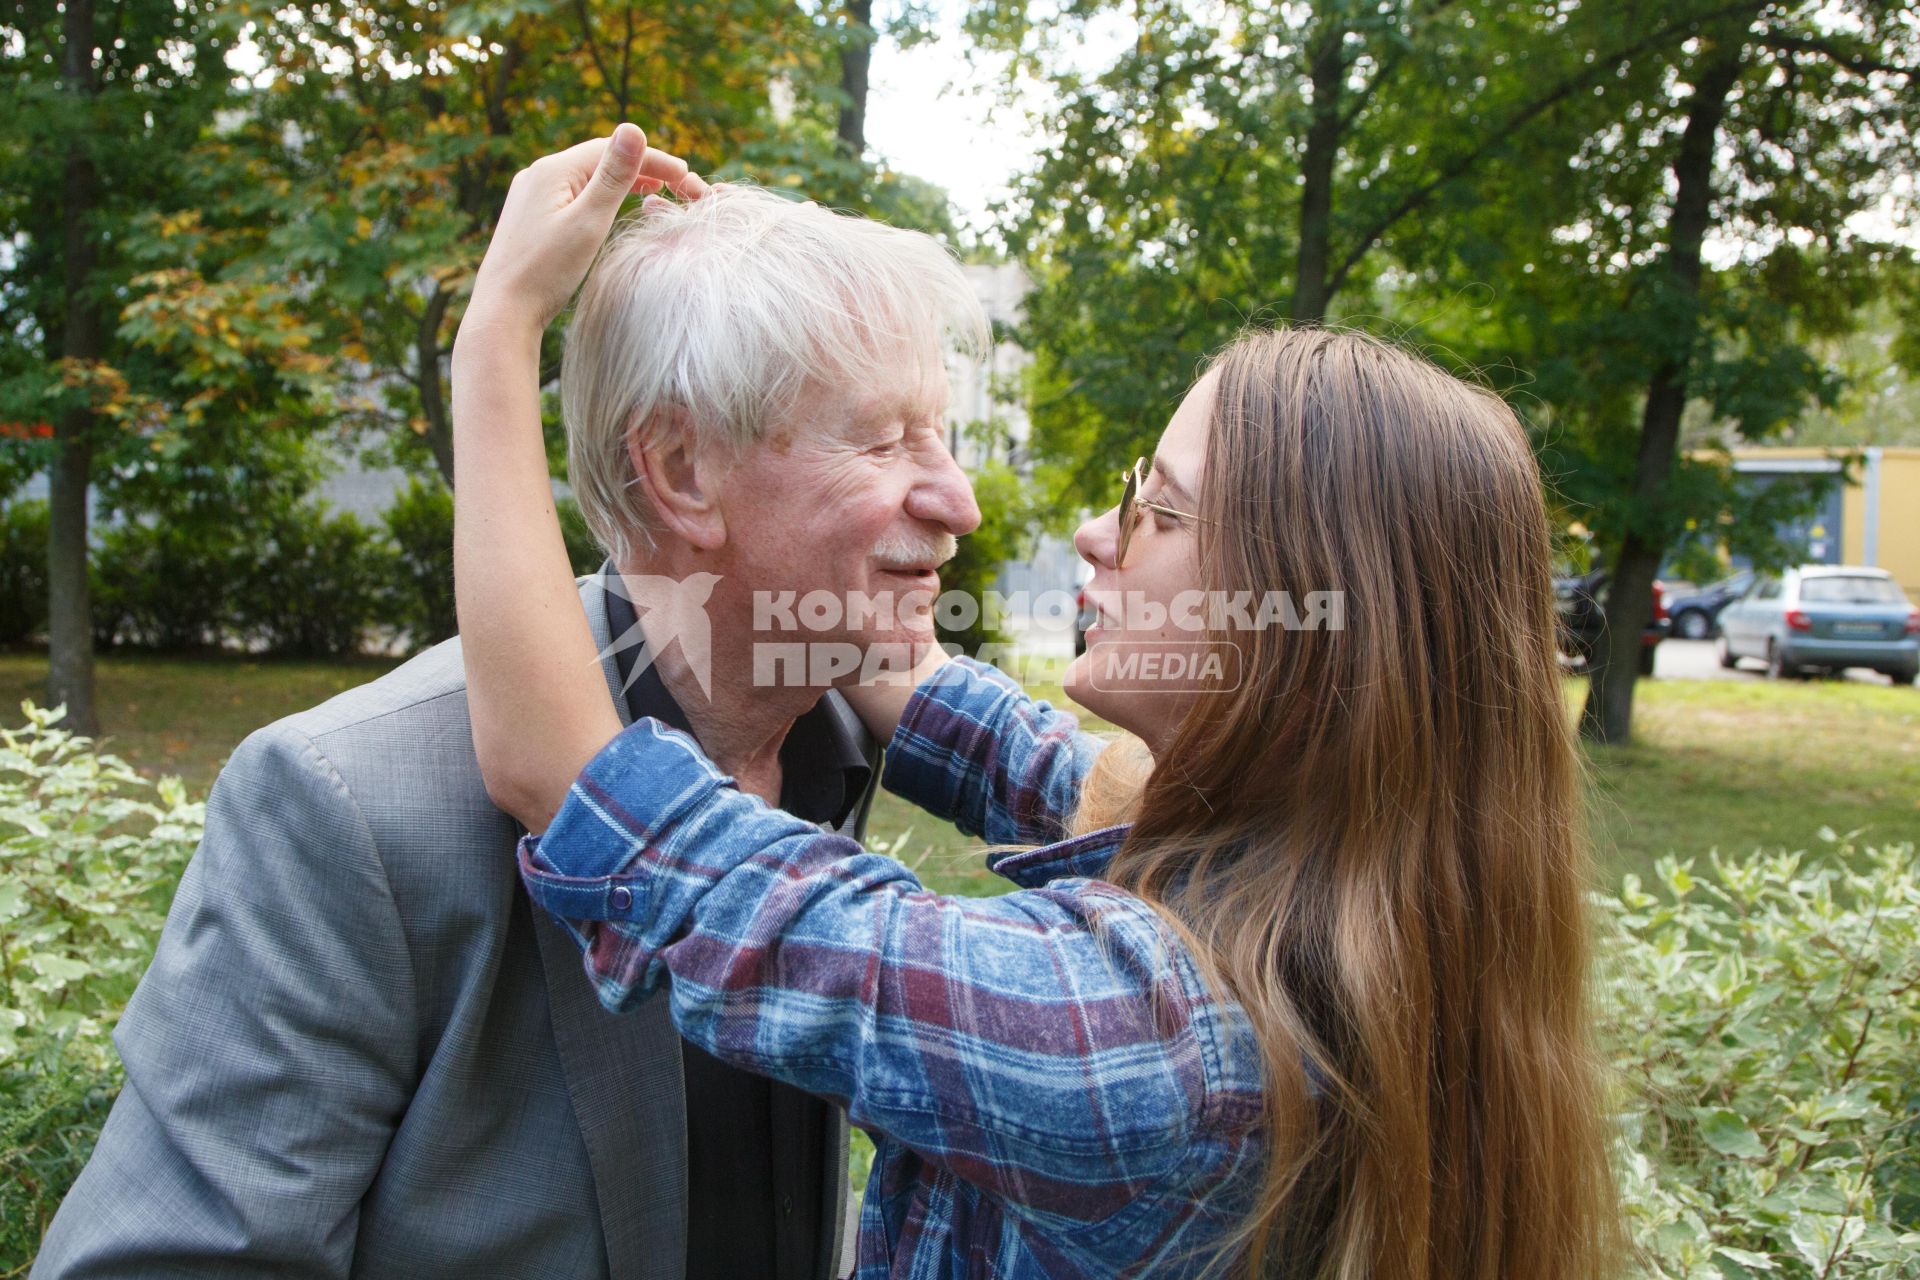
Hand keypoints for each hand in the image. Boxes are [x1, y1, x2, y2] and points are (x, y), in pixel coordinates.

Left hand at [463, 124, 707, 344]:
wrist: (503, 310)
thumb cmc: (546, 271)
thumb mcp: (588, 222)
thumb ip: (613, 177)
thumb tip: (633, 128)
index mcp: (552, 170)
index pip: (610, 150)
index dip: (652, 158)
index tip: (684, 174)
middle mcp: (537, 175)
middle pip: (597, 159)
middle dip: (638, 166)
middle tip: (676, 182)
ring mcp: (530, 195)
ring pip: (584, 177)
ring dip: (620, 180)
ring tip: (653, 189)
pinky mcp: (528, 216)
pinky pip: (571, 194)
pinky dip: (599, 195)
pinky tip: (610, 208)